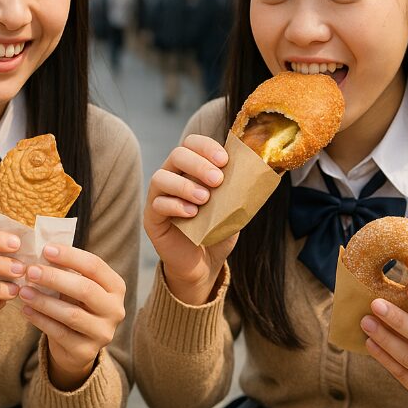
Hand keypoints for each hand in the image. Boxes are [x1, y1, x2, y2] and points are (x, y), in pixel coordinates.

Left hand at [17, 243, 126, 390]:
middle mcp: (115, 309)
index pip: (95, 266)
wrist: (78, 346)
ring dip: (44, 301)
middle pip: (85, 289)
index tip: (46, 249)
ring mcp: (103, 332)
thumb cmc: (76, 305)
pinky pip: (60, 333)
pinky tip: (26, 310)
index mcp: (116, 287)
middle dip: (55, 278)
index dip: (70, 256)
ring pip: (71, 314)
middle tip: (30, 270)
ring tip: (23, 291)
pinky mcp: (86, 351)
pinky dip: (40, 320)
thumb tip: (42, 251)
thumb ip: (67, 271)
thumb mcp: (77, 286)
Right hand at [144, 134, 237, 304]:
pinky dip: (175, 206)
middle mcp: (173, 177)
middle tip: (217, 180)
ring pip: (161, 177)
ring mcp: (159, 197)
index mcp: (191, 169)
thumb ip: (238, 189)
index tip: (225, 161)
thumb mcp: (233, 207)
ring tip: (205, 199)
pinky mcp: (152, 218)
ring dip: (185, 185)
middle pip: (177, 155)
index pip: (192, 143)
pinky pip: (157, 204)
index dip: (207, 147)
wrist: (205, 263)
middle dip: (198, 164)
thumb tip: (255, 172)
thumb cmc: (218, 230)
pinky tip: (192, 214)